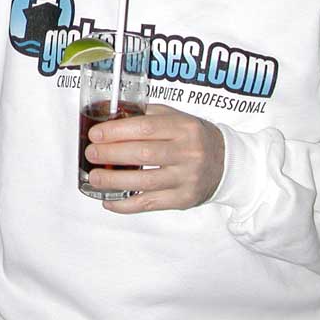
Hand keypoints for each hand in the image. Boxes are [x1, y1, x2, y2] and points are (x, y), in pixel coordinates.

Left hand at [85, 103, 224, 212]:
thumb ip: (147, 115)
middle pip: (143, 154)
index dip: (117, 131)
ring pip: (144, 182)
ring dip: (114, 180)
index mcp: (184, 128)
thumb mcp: (177, 118)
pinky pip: (150, 203)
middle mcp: (188, 153)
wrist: (227, 163)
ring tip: (94, 177)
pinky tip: (109, 200)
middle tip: (91, 154)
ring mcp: (187, 178)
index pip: (146, 128)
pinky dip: (126, 204)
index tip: (96, 134)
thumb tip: (110, 116)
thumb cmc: (194, 137)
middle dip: (111, 154)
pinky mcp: (184, 199)